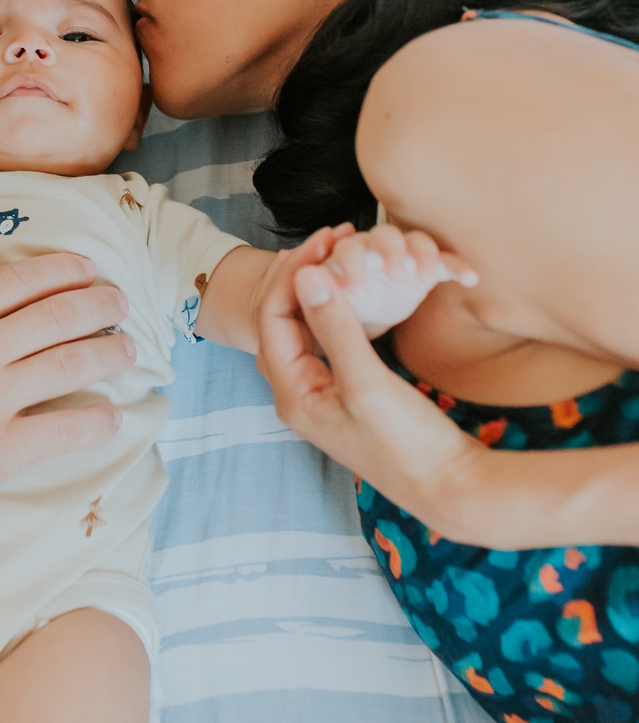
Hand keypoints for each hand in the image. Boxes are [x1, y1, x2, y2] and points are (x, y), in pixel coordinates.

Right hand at [0, 220, 137, 544]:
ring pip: (71, 364)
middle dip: (101, 305)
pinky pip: (63, 430)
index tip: (89, 269)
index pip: (22, 281)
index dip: (65, 270)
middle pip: (59, 315)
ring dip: (110, 354)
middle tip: (122, 305)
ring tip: (129, 350)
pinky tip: (112, 417)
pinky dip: (96, 422)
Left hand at [255, 237, 483, 532]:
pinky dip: (334, 307)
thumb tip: (307, 275)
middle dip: (301, 275)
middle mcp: (298, 393)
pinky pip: (325, 338)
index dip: (295, 272)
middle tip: (329, 237)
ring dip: (317, 288)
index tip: (325, 239)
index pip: (273, 316)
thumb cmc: (407, 442)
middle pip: (282, 319)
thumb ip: (336, 327)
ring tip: (337, 251)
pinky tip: (352, 286)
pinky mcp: (345, 392)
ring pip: (303, 327)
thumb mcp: (368, 382)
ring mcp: (321, 393)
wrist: (448, 485)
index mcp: (292, 393)